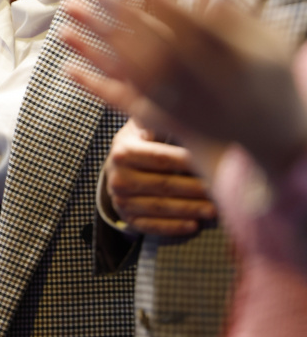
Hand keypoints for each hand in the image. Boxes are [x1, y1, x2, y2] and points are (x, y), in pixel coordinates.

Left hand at [61, 0, 306, 179]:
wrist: (269, 134)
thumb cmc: (268, 78)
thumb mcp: (266, 39)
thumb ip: (233, 13)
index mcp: (219, 58)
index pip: (180, 21)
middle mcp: (191, 83)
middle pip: (142, 44)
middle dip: (114, 19)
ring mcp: (171, 102)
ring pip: (125, 72)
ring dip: (93, 49)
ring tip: (64, 27)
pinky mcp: (159, 116)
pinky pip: (121, 101)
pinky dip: (95, 86)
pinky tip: (69, 70)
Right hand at [101, 120, 215, 235]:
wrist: (116, 169)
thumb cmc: (139, 143)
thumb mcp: (141, 126)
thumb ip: (156, 120)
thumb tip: (174, 109)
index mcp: (123, 151)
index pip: (159, 158)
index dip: (185, 161)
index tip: (208, 162)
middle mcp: (118, 177)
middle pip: (162, 184)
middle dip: (193, 188)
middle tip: (219, 190)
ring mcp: (121, 200)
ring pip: (160, 207)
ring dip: (189, 210)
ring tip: (213, 210)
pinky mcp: (127, 219)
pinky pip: (152, 227)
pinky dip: (174, 227)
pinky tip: (193, 225)